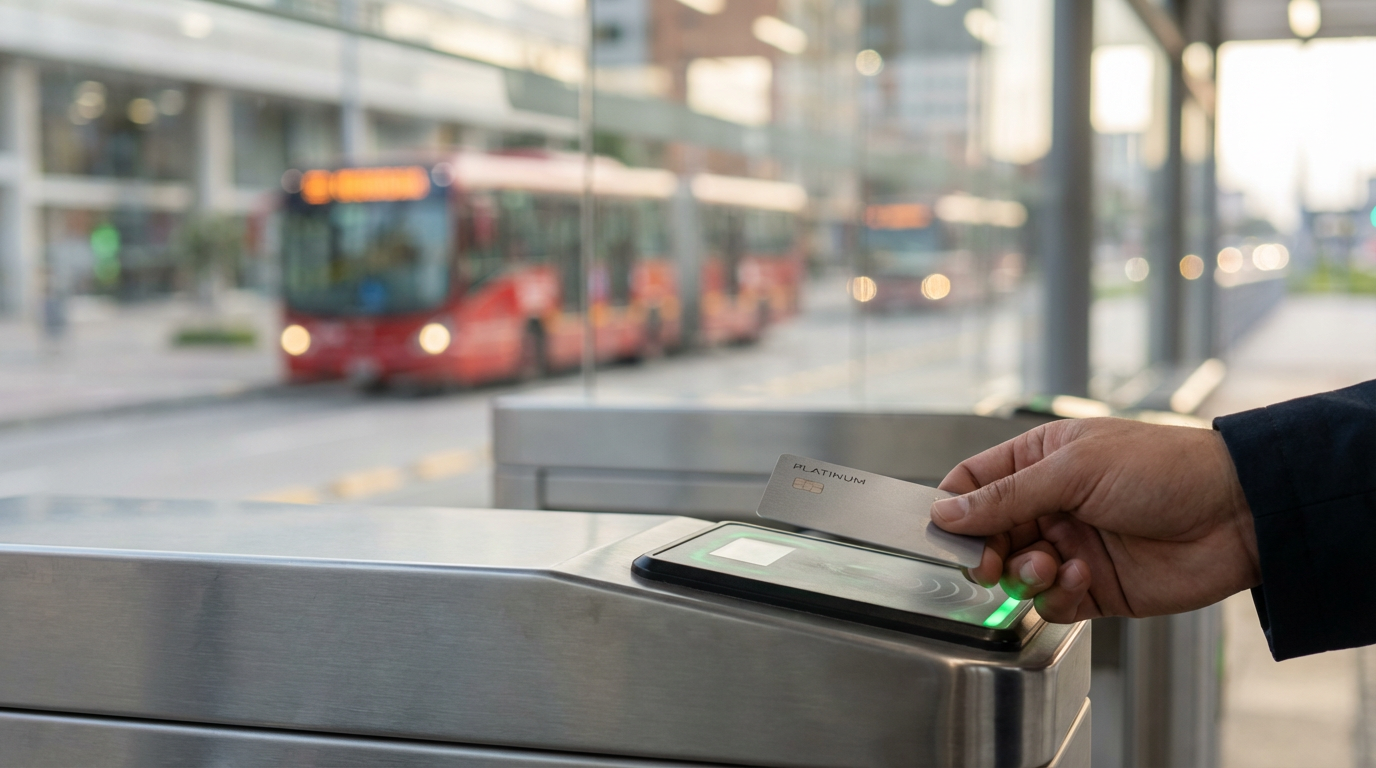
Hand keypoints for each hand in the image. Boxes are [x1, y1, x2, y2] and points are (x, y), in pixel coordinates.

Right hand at [929, 417, 1259, 621]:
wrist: (1238, 515)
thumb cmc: (1164, 470)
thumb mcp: (1074, 469)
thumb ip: (1006, 495)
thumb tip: (946, 512)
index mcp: (1041, 459)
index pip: (974, 485)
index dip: (954, 510)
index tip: (946, 533)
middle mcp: (1051, 503)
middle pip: (987, 535)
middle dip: (986, 552)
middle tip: (990, 564)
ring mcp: (1071, 546)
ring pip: (1016, 573)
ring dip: (1026, 574)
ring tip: (1053, 565)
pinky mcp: (1094, 588)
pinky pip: (1051, 602)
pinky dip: (1058, 596)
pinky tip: (1085, 577)